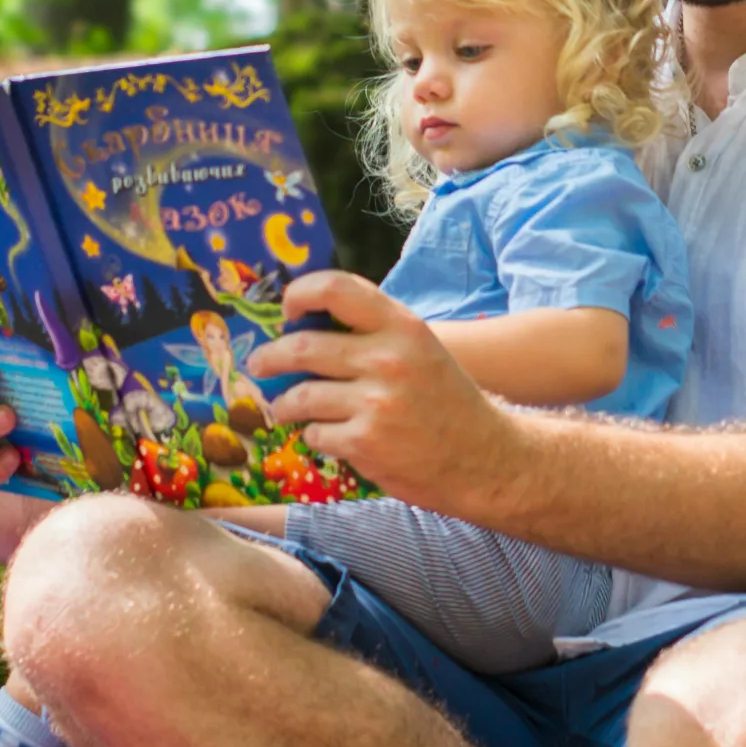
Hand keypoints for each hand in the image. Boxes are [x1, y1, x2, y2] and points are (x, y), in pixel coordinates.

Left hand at [247, 271, 521, 509]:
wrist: (485, 458)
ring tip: (285, 408)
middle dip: (270, 357)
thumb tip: (307, 325)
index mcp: (402, 326)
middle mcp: (387, 359)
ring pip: (300, 396)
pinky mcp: (365, 443)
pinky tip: (328, 436)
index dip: (300, 293)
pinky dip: (315, 436)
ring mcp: (375, 402)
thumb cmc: (446, 401)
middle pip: (302, 346)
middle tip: (260, 364)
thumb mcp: (420, 350)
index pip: (336, 288)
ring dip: (285, 404)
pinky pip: (315, 433)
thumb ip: (374, 333)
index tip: (287, 309)